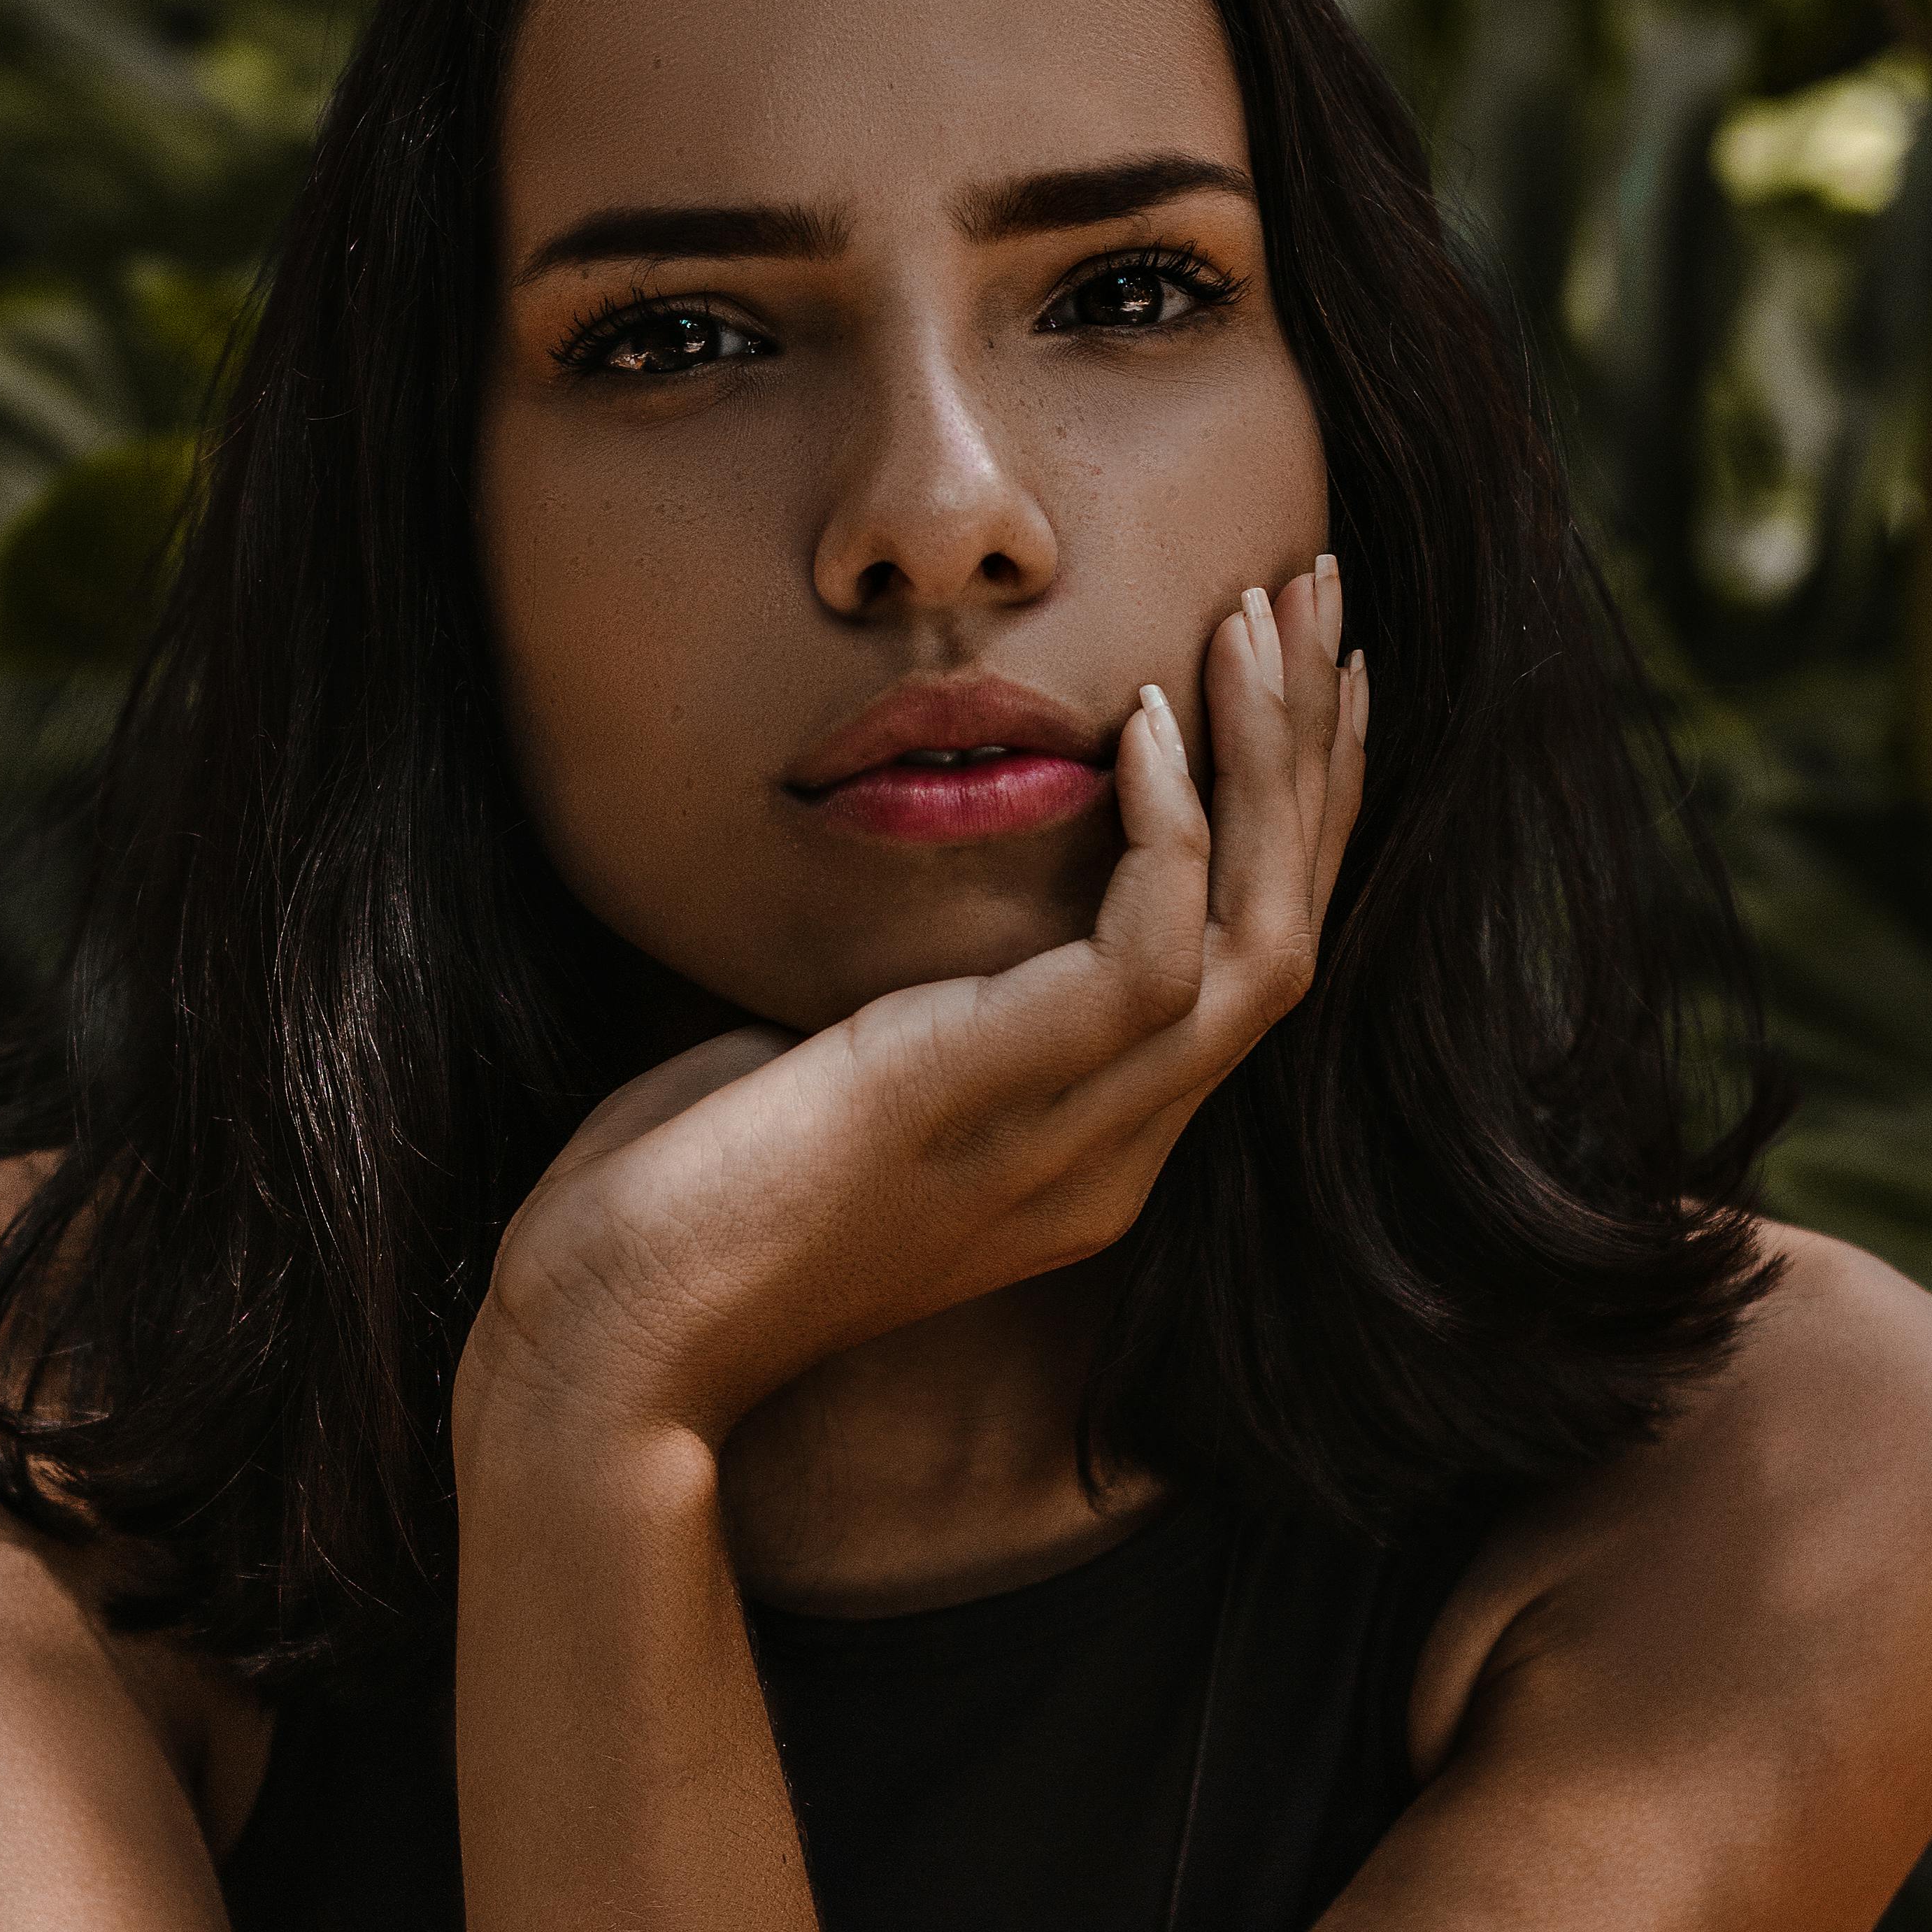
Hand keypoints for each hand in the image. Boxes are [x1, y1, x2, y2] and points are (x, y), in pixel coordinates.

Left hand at [453, 562, 1366, 1470]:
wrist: (609, 1338)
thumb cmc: (681, 1197)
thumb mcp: (831, 1065)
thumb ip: (913, 995)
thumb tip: (918, 882)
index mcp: (1086, 1148)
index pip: (1248, 961)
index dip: (1293, 816)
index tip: (1295, 677)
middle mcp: (1114, 1151)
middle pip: (1291, 932)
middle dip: (1320, 754)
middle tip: (1321, 593)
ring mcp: (1076, 1140)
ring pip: (1267, 936)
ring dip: (1279, 761)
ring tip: (1264, 610)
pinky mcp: (1008, 1099)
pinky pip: (1155, 948)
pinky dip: (1168, 824)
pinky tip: (1139, 716)